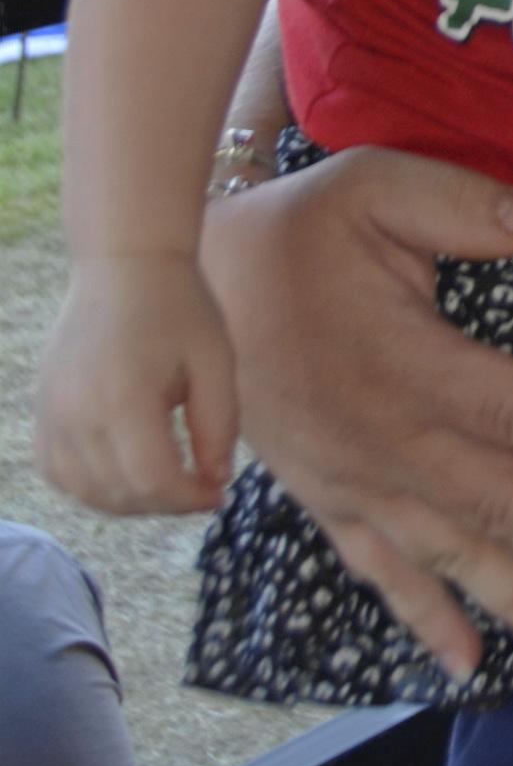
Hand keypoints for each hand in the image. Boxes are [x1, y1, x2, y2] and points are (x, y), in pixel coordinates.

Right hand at [37, 253, 237, 512]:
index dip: (189, 499)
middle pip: (119, 493)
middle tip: (199, 487)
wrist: (124, 263)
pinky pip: (56, 471)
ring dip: (129, 500)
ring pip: (85, 491)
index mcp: (125, 397)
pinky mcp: (41, 409)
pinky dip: (89, 486)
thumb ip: (219, 426)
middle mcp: (78, 411)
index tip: (218, 493)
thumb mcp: (215, 361)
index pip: (153, 480)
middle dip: (166, 503)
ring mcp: (51, 412)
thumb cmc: (179, 307)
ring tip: (166, 480)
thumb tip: (215, 481)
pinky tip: (123, 471)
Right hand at [199, 147, 512, 677]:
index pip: (509, 405)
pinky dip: (424, 617)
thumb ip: (459, 203)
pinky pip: (380, 570)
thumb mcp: (373, 187)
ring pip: (447, 550)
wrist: (189, 292)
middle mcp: (386, 435)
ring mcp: (354, 479)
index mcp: (408, 359)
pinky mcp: (327, 501)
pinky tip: (467, 661)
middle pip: (493, 497)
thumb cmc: (296, 233)